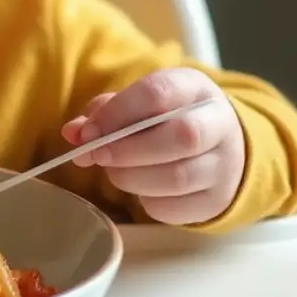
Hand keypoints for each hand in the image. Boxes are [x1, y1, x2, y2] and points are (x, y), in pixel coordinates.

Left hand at [61, 67, 245, 225]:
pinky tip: (141, 188)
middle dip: (128, 150)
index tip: (88, 132)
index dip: (117, 113)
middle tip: (98, 155)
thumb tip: (74, 133)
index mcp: (193, 88)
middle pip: (181, 137)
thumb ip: (103, 113)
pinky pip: (175, 208)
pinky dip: (148, 202)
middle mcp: (218, 123)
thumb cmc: (165, 120)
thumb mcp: (138, 103)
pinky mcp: (216, 200)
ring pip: (178, 177)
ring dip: (132, 178)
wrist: (217, 146)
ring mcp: (223, 165)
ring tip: (116, 171)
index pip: (158, 94)